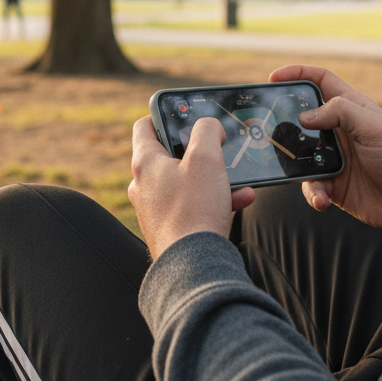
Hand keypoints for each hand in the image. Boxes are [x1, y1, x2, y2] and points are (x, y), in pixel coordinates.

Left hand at [129, 117, 255, 259]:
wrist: (193, 266)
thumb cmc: (195, 211)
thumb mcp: (206, 159)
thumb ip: (207, 131)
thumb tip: (208, 125)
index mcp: (145, 163)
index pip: (145, 125)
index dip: (165, 114)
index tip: (185, 114)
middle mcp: (143, 185)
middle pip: (170, 155)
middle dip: (200, 152)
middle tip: (218, 150)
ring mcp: (154, 208)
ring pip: (185, 182)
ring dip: (213, 178)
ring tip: (237, 182)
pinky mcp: (169, 228)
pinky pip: (191, 205)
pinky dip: (212, 200)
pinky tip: (238, 202)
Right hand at [269, 65, 381, 236]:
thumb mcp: (374, 127)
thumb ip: (340, 112)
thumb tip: (304, 116)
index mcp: (352, 109)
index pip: (321, 81)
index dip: (298, 74)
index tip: (274, 78)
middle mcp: (340, 131)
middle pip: (302, 117)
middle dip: (284, 123)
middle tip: (269, 128)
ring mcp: (334, 157)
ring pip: (300, 154)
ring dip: (297, 166)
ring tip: (308, 176)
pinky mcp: (333, 183)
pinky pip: (310, 185)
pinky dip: (314, 193)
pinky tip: (323, 199)